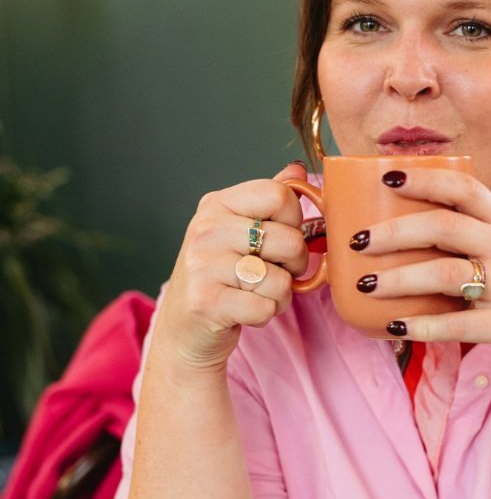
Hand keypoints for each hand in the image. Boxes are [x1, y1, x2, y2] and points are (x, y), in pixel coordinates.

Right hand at [153, 165, 308, 375]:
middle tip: (271, 272)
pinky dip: (265, 314)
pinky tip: (245, 311)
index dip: (294, 221)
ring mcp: (203, 265)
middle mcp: (206, 229)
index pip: (280, 195)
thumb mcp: (238, 231)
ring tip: (255, 294)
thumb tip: (297, 169)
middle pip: (289, 239)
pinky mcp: (207, 302)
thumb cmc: (220, 277)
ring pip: (281, 279)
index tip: (279, 238)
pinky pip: (266, 307)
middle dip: (294, 265)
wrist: (185, 329)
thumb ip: (268, 201)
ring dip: (279, 295)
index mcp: (217, 204)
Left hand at [352, 165, 490, 386]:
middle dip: (395, 232)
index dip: (425, 179)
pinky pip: (459, 323)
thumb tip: (386, 231)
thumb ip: (459, 241)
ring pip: (447, 274)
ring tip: (365, 284)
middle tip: (358, 241)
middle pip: (445, 228)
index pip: (464, 189)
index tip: (386, 177)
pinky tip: (394, 327)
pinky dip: (422, 326)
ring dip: (399, 279)